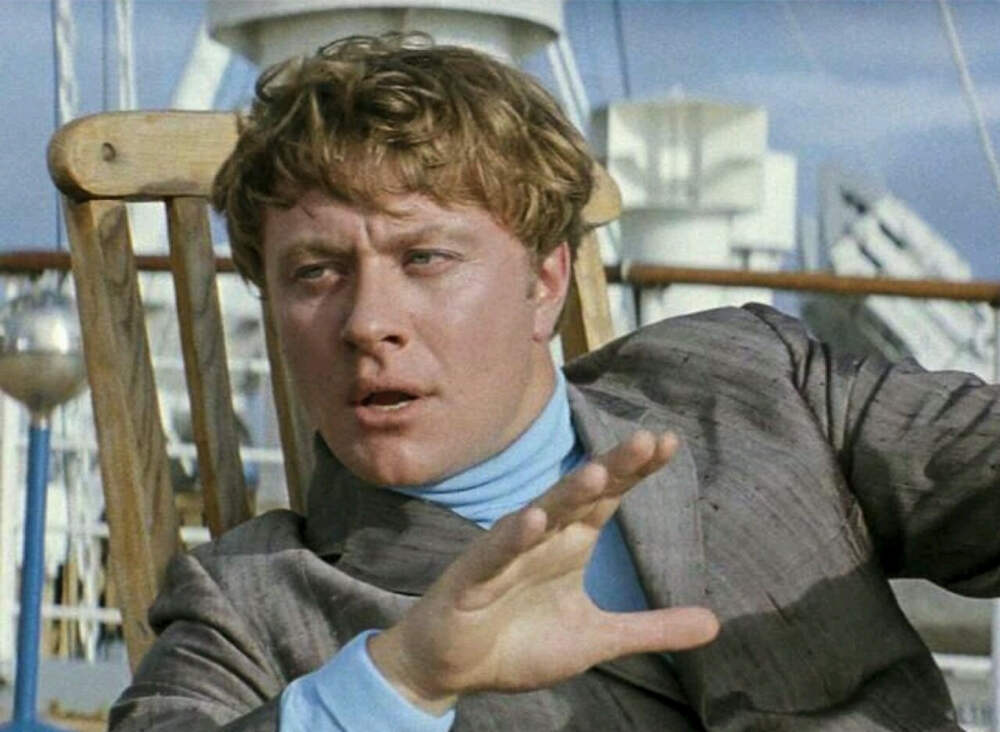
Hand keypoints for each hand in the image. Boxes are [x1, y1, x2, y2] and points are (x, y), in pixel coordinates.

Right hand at [368, 430, 719, 714]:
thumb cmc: (521, 641)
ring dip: (566, 494)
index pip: (608, 499)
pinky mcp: (474, 578)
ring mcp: (507, 554)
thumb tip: (716, 624)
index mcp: (571, 544)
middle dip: (612, 468)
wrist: (454, 667)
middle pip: (580, 495)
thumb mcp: (598, 638)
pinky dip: (511, 538)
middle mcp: (542, 538)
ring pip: (540, 516)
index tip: (668, 442)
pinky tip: (531, 521)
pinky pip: (496, 554)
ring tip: (596, 472)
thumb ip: (652, 628)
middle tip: (645, 440)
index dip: (635, 472)